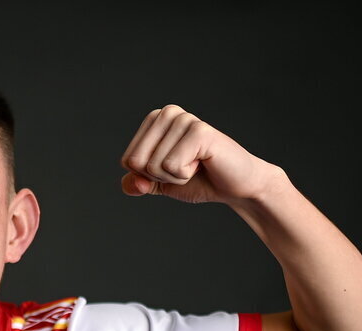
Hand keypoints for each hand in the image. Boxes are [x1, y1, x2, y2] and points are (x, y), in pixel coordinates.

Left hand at [120, 105, 278, 203]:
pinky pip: (172, 166)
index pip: (127, 160)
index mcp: (154, 121)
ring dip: (175, 176)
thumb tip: (130, 185)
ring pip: (154, 165)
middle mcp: (167, 113)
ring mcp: (184, 119)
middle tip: (185, 168)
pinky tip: (203, 163)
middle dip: (159, 176)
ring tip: (196, 165)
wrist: (233, 186)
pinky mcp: (199, 131)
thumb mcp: (159, 184)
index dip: (148, 176)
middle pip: (137, 162)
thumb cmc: (198, 179)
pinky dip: (185, 175)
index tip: (173, 168)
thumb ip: (137, 183)